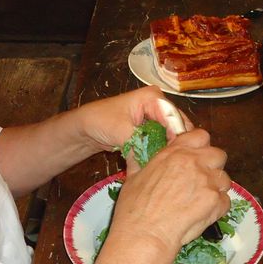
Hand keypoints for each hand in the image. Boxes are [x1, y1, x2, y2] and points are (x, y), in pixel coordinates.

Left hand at [77, 86, 194, 157]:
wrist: (85, 127)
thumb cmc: (100, 121)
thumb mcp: (120, 132)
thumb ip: (138, 145)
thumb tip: (150, 166)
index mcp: (154, 97)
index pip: (174, 118)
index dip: (177, 137)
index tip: (177, 156)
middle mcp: (159, 105)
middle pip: (177, 126)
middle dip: (176, 144)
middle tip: (175, 163)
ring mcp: (156, 118)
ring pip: (171, 136)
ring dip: (169, 150)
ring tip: (169, 166)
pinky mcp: (152, 131)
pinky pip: (163, 142)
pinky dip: (161, 152)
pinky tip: (161, 164)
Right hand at [111, 130, 230, 251]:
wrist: (145, 234)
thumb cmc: (134, 209)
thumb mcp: (133, 178)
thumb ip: (139, 161)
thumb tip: (135, 152)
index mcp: (175, 153)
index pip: (200, 136)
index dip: (200, 146)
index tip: (195, 156)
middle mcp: (194, 163)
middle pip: (219, 155)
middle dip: (213, 166)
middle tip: (201, 180)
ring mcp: (207, 182)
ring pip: (225, 179)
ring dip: (216, 188)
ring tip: (202, 201)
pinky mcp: (216, 202)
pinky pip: (225, 201)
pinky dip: (218, 208)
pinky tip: (203, 214)